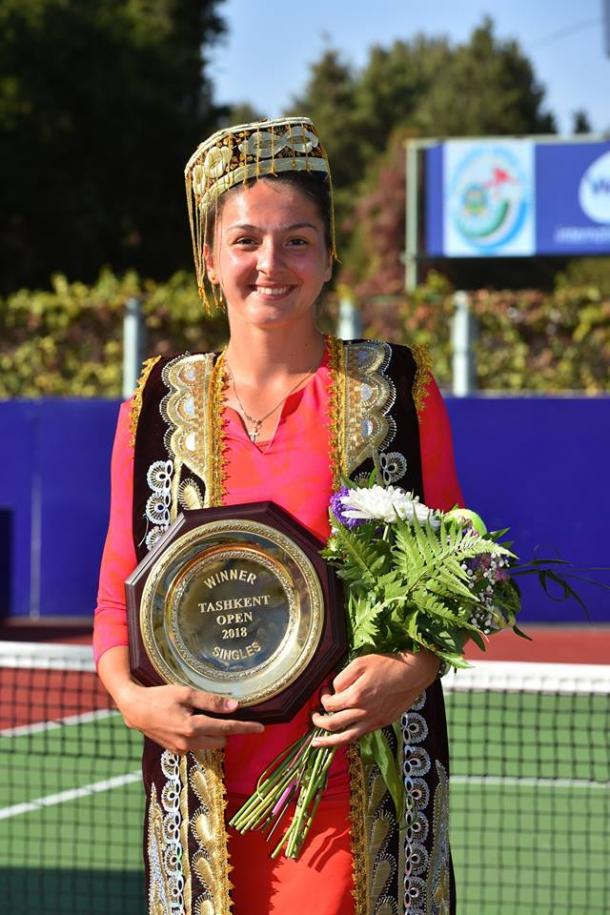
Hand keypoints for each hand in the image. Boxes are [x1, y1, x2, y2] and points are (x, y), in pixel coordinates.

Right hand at [116, 681, 263, 752]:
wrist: (134, 709)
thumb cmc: (159, 697)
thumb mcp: (185, 693)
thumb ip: (210, 701)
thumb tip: (234, 706)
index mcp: (193, 727)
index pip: (227, 729)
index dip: (245, 728)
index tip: (261, 728)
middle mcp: (189, 742)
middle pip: (221, 739)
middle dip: (226, 728)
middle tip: (219, 711)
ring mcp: (181, 750)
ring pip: (210, 744)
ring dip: (213, 733)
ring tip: (202, 715)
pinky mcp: (175, 751)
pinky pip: (197, 746)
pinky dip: (201, 736)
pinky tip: (190, 722)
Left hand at [310, 650, 439, 747]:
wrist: (413, 674)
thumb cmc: (387, 664)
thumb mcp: (360, 663)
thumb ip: (343, 677)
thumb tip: (334, 690)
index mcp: (355, 696)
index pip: (329, 704)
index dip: (323, 698)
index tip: (325, 690)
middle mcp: (363, 712)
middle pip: (332, 724)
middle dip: (319, 721)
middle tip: (314, 717)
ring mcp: (373, 720)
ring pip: (346, 737)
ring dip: (328, 741)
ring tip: (316, 743)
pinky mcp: (382, 723)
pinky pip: (361, 735)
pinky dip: (348, 738)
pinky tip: (342, 738)